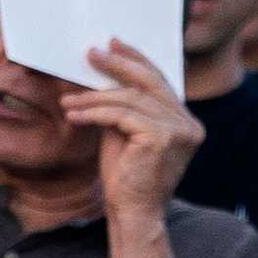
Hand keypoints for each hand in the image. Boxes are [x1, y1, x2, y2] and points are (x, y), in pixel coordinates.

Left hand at [71, 37, 201, 229]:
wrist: (133, 214)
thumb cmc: (127, 178)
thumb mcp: (125, 133)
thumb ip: (124, 106)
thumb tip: (102, 74)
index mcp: (185, 122)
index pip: (160, 82)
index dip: (136, 60)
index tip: (114, 44)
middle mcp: (188, 124)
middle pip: (150, 83)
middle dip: (118, 65)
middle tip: (91, 54)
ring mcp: (179, 131)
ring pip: (131, 99)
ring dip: (94, 98)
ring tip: (69, 102)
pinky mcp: (162, 138)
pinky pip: (122, 115)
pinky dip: (95, 113)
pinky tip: (75, 117)